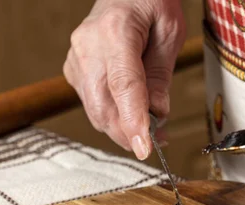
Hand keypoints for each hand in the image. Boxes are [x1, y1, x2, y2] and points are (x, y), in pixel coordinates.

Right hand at [64, 0, 185, 158]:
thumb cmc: (150, 2)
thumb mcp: (170, 33)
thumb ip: (161, 75)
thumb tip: (157, 114)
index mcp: (115, 30)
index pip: (123, 85)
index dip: (133, 121)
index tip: (145, 148)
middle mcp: (88, 45)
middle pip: (104, 106)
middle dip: (130, 133)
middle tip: (158, 141)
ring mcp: (76, 58)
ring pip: (96, 111)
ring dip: (123, 128)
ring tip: (150, 128)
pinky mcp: (74, 70)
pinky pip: (93, 105)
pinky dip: (113, 116)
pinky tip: (132, 113)